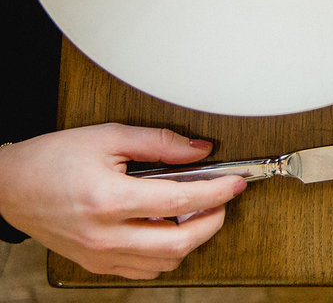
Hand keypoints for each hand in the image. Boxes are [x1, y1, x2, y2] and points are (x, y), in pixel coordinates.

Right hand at [0, 124, 246, 278]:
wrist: (8, 186)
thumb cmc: (51, 159)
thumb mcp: (108, 137)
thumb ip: (160, 143)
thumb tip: (201, 150)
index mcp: (109, 200)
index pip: (181, 200)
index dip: (217, 191)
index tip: (236, 182)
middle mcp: (105, 235)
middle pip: (180, 243)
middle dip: (213, 220)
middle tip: (222, 199)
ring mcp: (100, 255)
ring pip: (165, 262)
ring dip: (191, 239)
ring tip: (196, 211)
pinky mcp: (95, 264)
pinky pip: (144, 270)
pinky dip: (166, 253)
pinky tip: (167, 228)